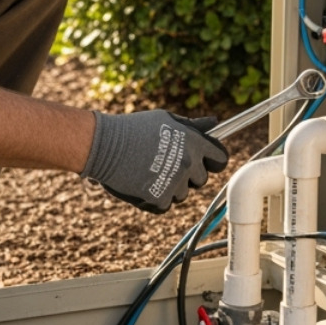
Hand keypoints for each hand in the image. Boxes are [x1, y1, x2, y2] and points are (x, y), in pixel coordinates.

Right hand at [80, 111, 228, 213]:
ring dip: (171, 187)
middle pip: (202, 179)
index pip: (221, 159)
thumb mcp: (166, 120)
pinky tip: (141, 183)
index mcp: (194, 143)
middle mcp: (188, 163)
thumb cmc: (134, 129)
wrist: (105, 145)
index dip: (212, 161)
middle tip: (167, 165)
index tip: (204, 161)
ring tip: (149, 171)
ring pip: (183, 194)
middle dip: (189, 175)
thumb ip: (193, 125)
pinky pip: (165, 204)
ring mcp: (175, 183)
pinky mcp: (160, 199)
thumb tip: (215, 122)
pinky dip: (155, 198)